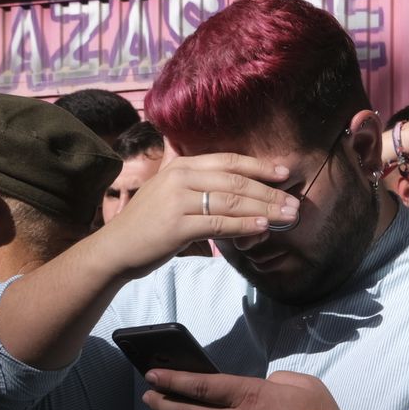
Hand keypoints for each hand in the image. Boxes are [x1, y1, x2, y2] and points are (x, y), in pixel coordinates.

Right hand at [93, 153, 297, 278]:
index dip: (259, 165)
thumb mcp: (168, 193)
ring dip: (264, 208)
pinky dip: (244, 225)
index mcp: (180, 166)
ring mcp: (177, 200)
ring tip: (287, 215)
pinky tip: (263, 227)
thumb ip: (197, 186)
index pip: (228, 160)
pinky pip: (219, 224)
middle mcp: (179, 177)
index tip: (284, 172)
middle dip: (269, 191)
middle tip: (294, 201)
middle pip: (235, 180)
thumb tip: (239, 193)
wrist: (114, 248)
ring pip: (231, 201)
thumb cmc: (146, 225)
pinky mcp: (177, 225)